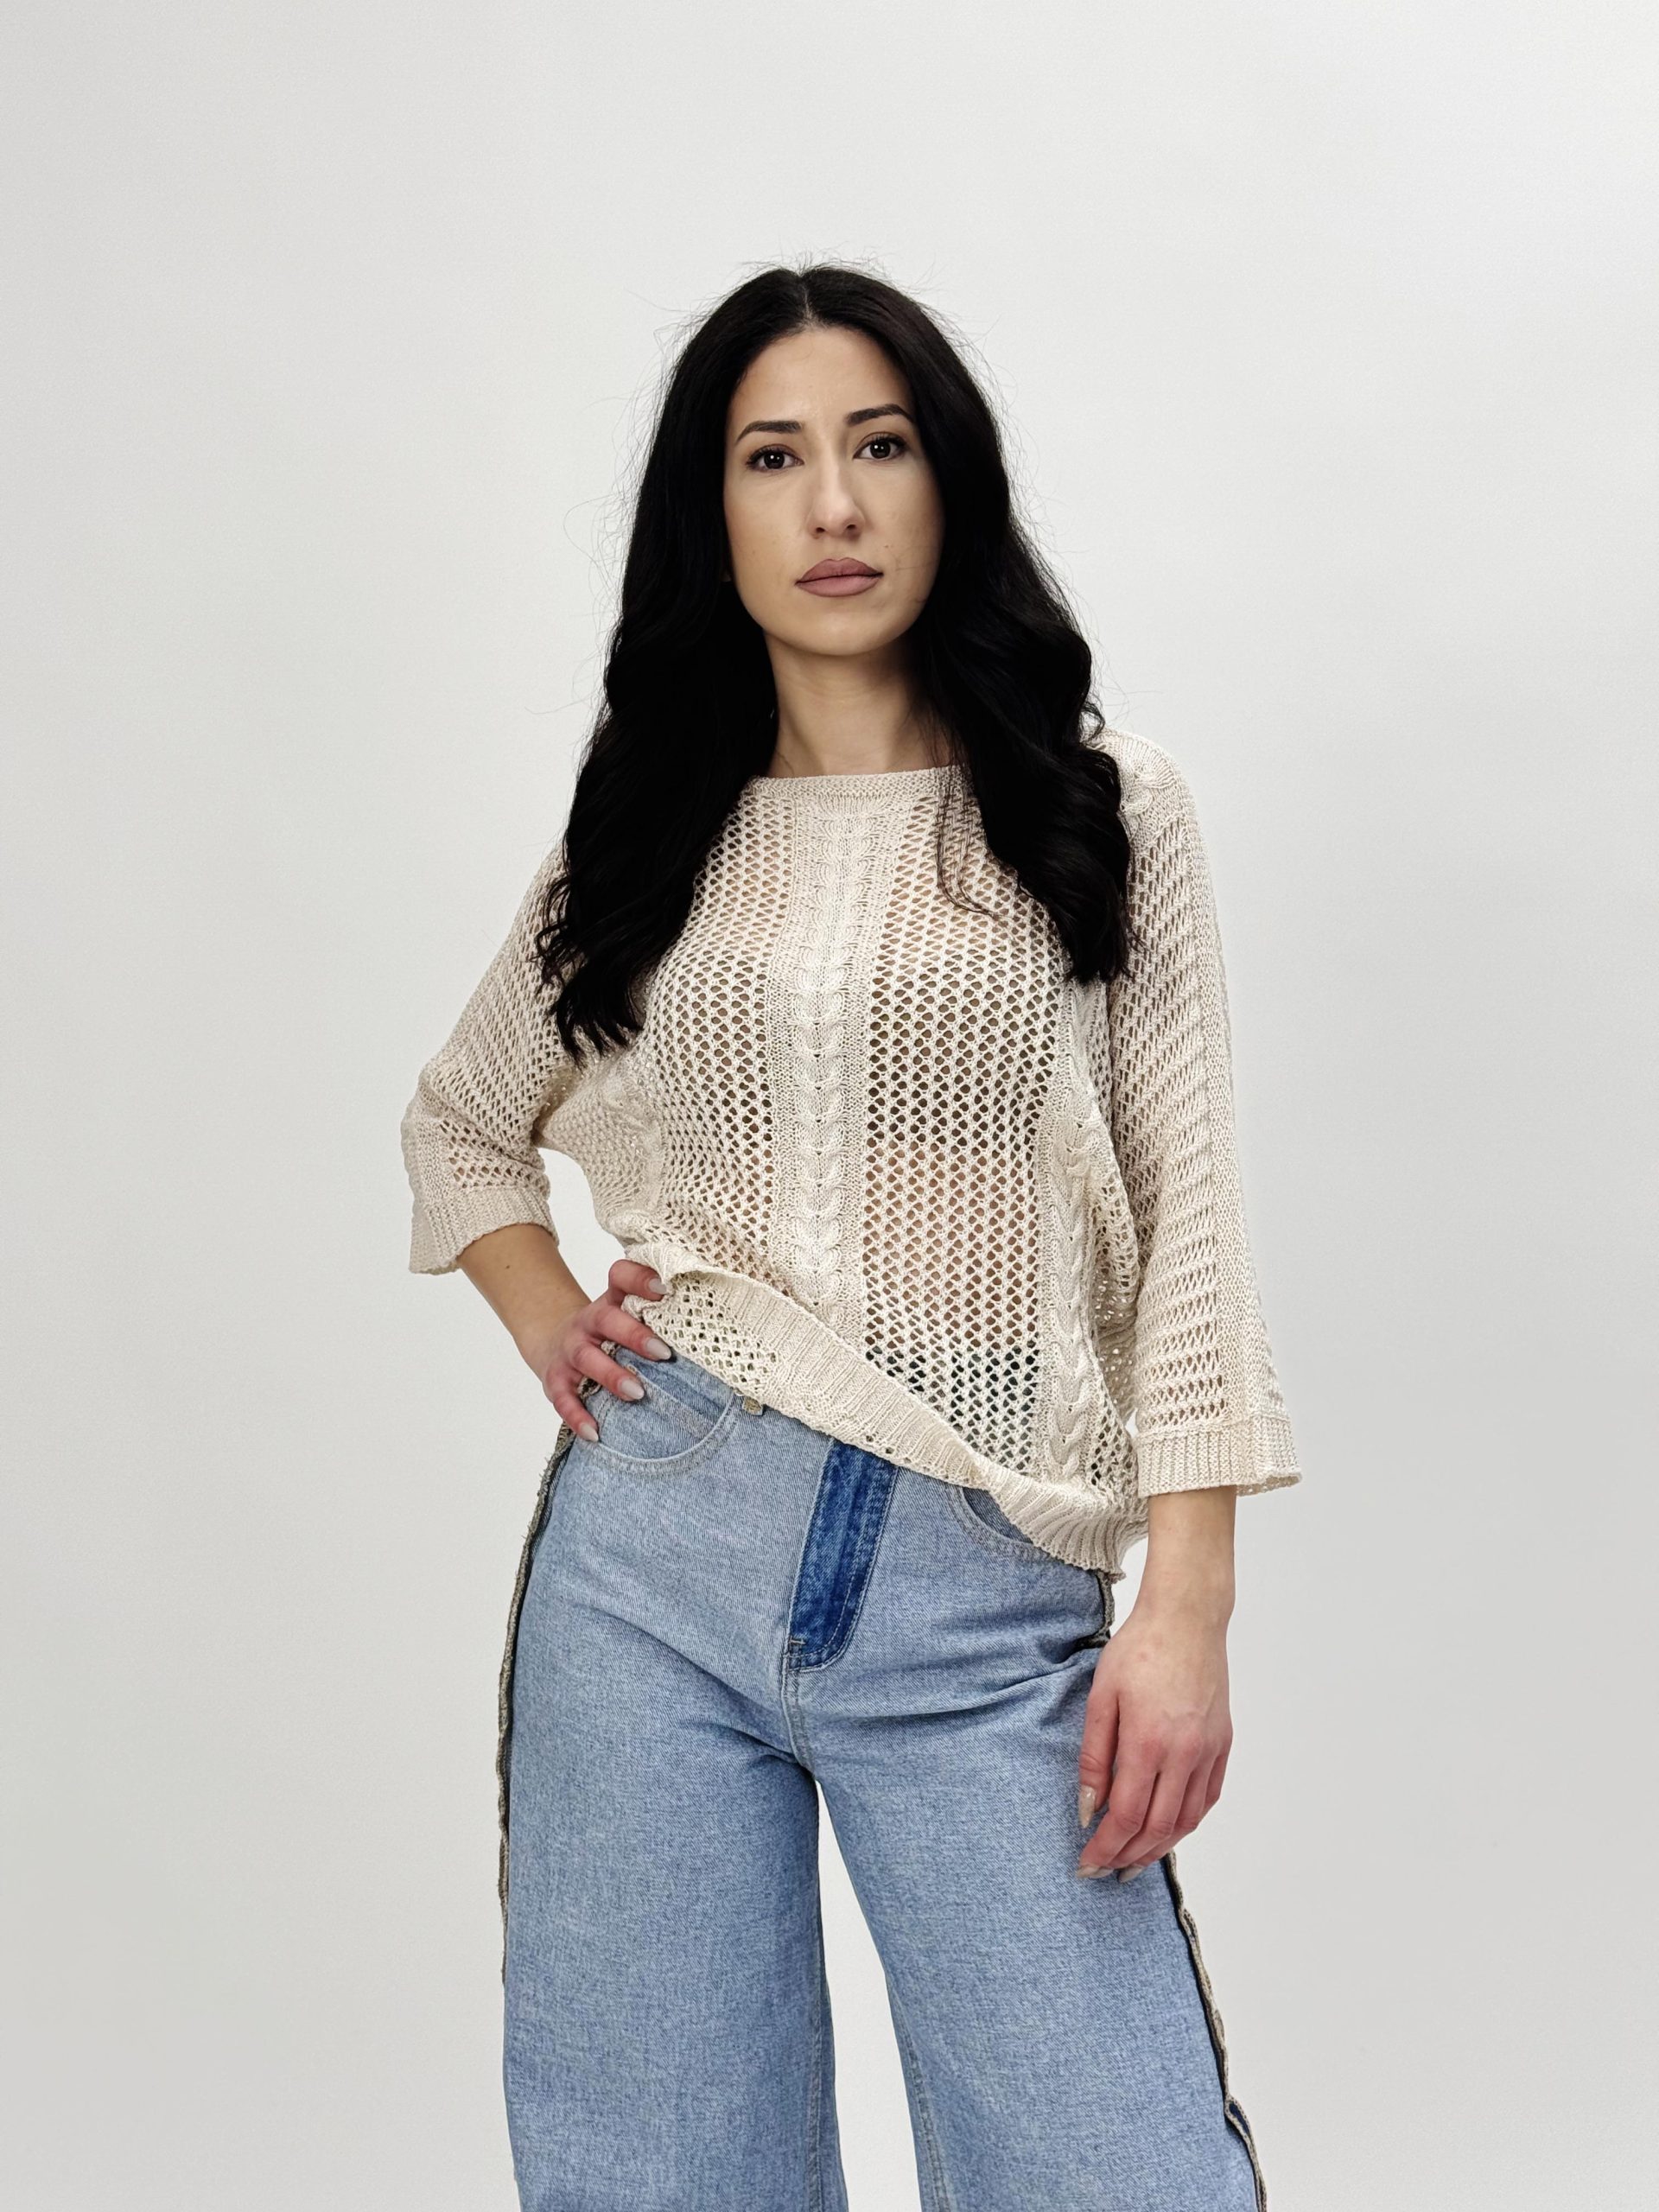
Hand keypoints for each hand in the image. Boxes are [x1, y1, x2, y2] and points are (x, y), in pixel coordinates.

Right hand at [524, 1257, 674, 1440]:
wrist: (555, 1342)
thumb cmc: (609, 1332)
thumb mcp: (628, 1315)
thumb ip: (659, 1318)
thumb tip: (716, 1329)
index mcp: (611, 1301)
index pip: (621, 1277)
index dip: (640, 1279)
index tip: (666, 1287)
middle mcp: (588, 1321)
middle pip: (606, 1319)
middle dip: (634, 1335)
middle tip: (663, 1353)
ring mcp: (570, 1349)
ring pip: (588, 1359)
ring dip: (612, 1375)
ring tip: (637, 1392)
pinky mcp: (556, 1379)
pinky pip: (564, 1398)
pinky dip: (578, 1416)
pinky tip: (595, 1432)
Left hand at [1073, 1590, 1233, 1879]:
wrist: (1186, 1619)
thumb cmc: (1138, 1650)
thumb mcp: (1101, 1698)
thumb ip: (1094, 1757)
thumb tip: (1088, 1809)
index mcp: (1148, 1741)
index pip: (1126, 1816)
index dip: (1105, 1847)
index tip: (1086, 1863)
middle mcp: (1184, 1753)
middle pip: (1157, 1828)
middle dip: (1127, 1857)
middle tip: (1103, 1871)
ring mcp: (1208, 1751)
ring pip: (1186, 1820)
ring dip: (1159, 1848)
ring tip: (1133, 1862)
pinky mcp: (1223, 1744)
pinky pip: (1206, 1799)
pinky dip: (1186, 1822)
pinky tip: (1168, 1830)